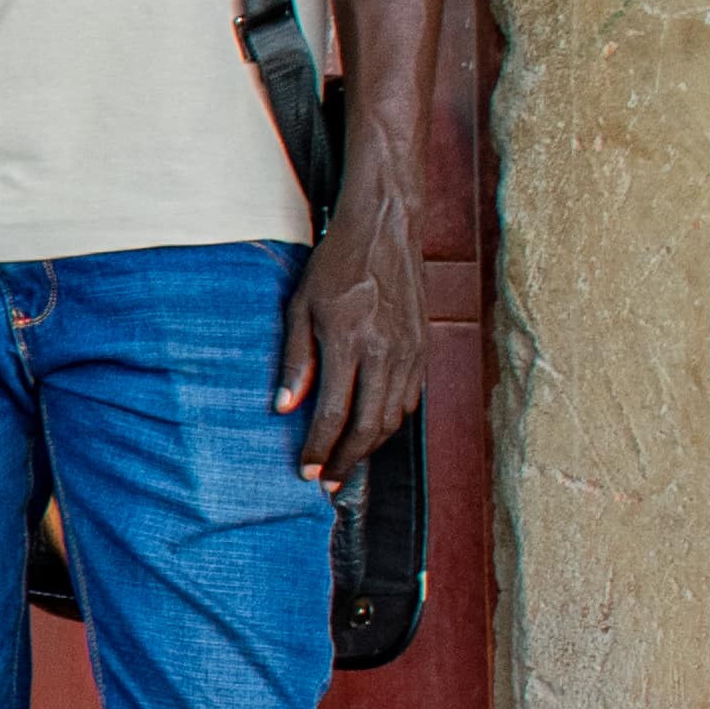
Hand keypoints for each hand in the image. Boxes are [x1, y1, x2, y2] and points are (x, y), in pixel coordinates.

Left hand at [275, 165, 424, 478]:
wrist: (386, 227)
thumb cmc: (336, 263)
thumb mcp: (301, 306)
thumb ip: (295, 359)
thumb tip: (285, 408)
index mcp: (351, 341)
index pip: (335, 413)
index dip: (319, 448)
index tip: (306, 471)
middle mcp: (386, 352)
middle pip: (370, 426)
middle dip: (347, 460)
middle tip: (326, 480)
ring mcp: (411, 351)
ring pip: (395, 417)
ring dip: (371, 446)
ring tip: (346, 460)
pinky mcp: (424, 347)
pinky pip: (411, 399)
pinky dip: (391, 421)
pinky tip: (372, 428)